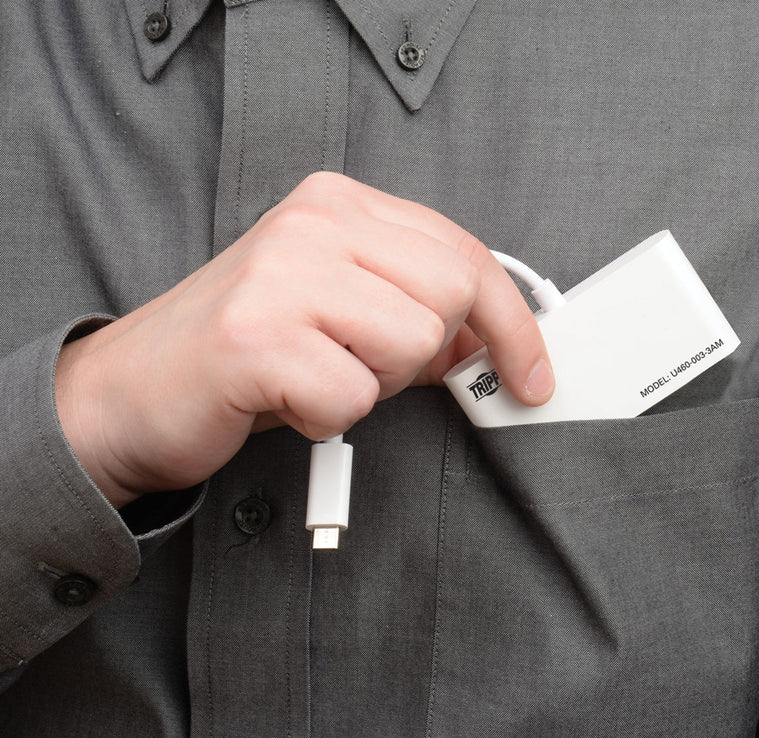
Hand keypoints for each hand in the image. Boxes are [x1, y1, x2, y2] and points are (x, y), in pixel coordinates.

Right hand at [55, 173, 553, 507]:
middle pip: (449, 297)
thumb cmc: (246, 354)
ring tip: (313, 375)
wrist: (133, 392)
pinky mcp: (255, 339)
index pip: (464, 253)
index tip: (530, 371)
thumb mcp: (340, 313)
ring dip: (370, 385)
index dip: (512, 322)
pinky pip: (351, 397)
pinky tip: (284, 400)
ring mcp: (280, 276)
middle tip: (364, 365)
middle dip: (421, 354)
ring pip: (409, 345)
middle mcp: (311, 224)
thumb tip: (491, 342)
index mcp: (337, 204)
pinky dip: (327, 418)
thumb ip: (413, 310)